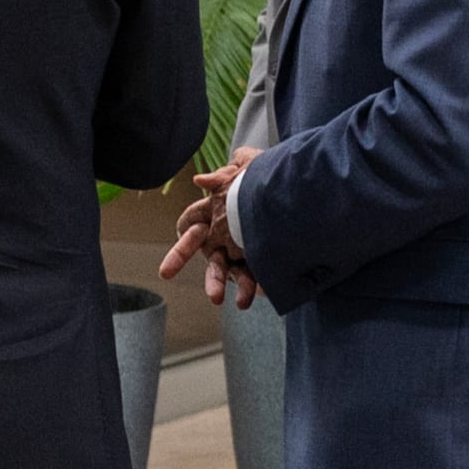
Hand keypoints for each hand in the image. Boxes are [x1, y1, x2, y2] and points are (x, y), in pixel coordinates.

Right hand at [157, 147, 261, 309]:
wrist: (302, 197)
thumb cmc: (272, 179)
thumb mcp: (250, 169)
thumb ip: (225, 174)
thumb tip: (199, 180)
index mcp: (214, 213)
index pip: (190, 221)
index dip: (186, 230)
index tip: (189, 232)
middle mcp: (221, 236)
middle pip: (197, 251)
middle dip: (179, 259)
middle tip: (165, 272)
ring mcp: (239, 252)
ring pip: (223, 271)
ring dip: (218, 284)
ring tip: (219, 299)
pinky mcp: (257, 265)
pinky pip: (252, 278)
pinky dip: (255, 287)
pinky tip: (262, 290)